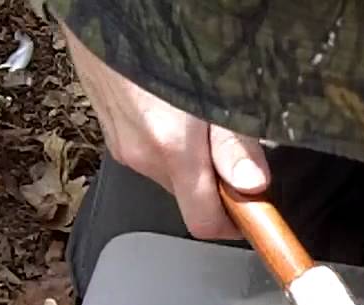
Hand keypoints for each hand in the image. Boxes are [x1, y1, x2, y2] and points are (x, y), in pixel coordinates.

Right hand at [61, 23, 268, 238]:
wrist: (107, 8)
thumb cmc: (160, 38)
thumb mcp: (215, 92)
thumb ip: (234, 143)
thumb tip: (253, 185)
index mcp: (170, 150)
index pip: (204, 223)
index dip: (236, 223)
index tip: (256, 214)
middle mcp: (141, 154)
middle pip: (190, 198)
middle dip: (217, 183)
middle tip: (236, 147)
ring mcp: (121, 142)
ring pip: (170, 174)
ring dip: (193, 159)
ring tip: (203, 118)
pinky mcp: (110, 129)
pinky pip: (149, 151)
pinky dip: (170, 142)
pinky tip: (175, 108)